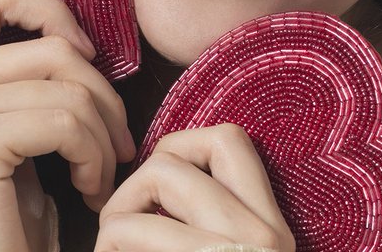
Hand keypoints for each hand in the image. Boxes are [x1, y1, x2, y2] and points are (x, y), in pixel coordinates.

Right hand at [0, 0, 136, 251]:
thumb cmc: (0, 208)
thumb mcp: (1, 126)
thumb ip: (16, 75)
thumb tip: (77, 39)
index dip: (50, 12)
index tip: (85, 57)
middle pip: (51, 47)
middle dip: (103, 95)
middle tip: (117, 143)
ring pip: (68, 88)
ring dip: (104, 136)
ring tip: (101, 174)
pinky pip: (66, 123)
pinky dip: (96, 158)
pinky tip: (91, 190)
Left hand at [95, 124, 295, 251]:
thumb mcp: (227, 251)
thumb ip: (203, 221)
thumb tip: (151, 182)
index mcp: (271, 227)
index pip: (229, 141)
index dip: (178, 150)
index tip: (153, 195)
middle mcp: (267, 235)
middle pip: (181, 152)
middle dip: (135, 182)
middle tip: (118, 226)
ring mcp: (241, 251)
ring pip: (160, 175)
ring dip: (118, 213)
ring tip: (111, 245)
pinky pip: (134, 228)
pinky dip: (109, 242)